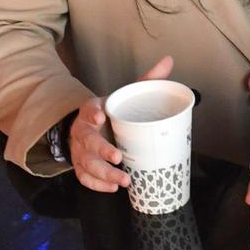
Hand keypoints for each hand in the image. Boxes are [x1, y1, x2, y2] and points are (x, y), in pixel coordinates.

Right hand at [69, 55, 173, 192]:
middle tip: (118, 157)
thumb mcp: (125, 96)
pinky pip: (84, 177)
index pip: (88, 109)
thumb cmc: (113, 113)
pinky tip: (112, 188)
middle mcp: (83, 131)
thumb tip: (168, 61)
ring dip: (103, 173)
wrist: (93, 128)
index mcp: (92, 111)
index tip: (101, 117)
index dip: (92, 113)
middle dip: (101, 150)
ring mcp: (80, 151)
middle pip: (87, 141)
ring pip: (86, 163)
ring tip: (124, 180)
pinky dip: (97, 185)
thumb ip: (146, 80)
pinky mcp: (82, 166)